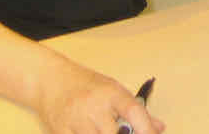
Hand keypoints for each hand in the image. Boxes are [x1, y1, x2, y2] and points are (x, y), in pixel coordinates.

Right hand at [36, 61, 164, 133]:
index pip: (133, 112)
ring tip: (103, 128)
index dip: (146, 128)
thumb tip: (158, 127)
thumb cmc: (84, 84)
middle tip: (126, 132)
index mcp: (110, 92)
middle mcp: (93, 105)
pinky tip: (90, 131)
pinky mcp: (61, 132)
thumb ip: (136, 110)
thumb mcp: (113, 89)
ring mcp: (76, 120)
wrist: (50, 80)